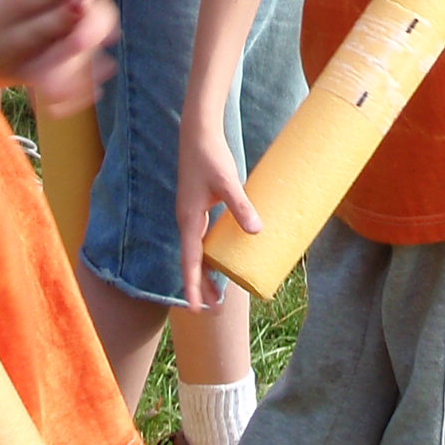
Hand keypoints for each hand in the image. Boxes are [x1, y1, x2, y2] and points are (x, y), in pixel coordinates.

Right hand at [176, 114, 258, 311]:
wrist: (198, 133)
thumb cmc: (210, 156)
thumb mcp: (228, 182)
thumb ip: (241, 206)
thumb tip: (257, 231)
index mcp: (189, 220)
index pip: (190, 262)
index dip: (193, 286)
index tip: (195, 309)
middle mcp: (187, 221)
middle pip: (193, 262)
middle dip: (201, 287)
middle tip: (212, 312)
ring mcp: (192, 215)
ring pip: (198, 252)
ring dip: (207, 273)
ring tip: (218, 294)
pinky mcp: (200, 207)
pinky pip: (204, 239)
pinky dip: (211, 254)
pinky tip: (223, 259)